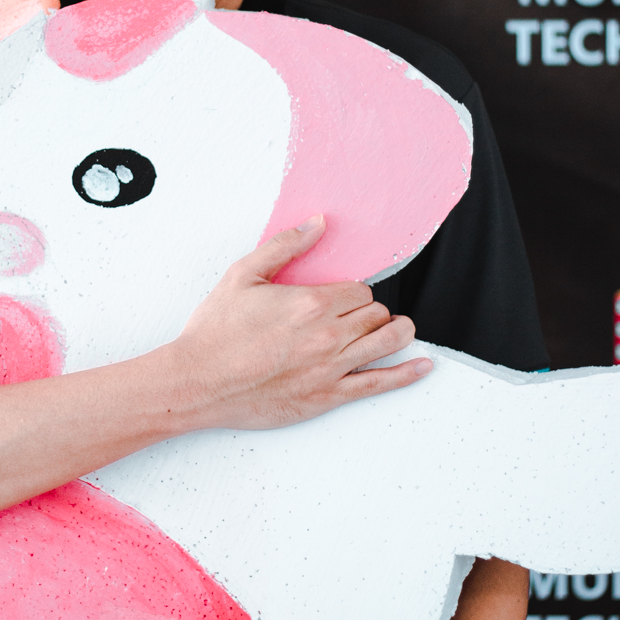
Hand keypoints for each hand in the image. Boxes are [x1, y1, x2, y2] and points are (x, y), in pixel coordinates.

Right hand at [168, 218, 430, 432]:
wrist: (197, 381)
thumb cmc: (215, 332)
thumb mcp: (243, 275)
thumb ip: (285, 246)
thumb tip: (318, 223)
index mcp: (310, 302)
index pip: (360, 291)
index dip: (353, 293)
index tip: (340, 299)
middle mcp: (327, 335)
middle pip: (377, 314)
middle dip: (370, 312)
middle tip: (355, 316)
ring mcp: (331, 368)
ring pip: (388, 342)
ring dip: (398, 332)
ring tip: (398, 329)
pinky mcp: (328, 396)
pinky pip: (379, 383)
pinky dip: (407, 374)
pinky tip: (423, 366)